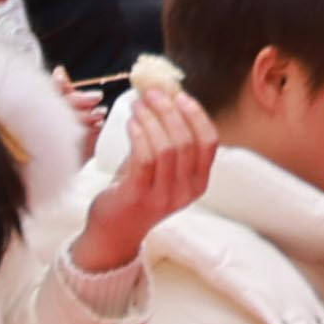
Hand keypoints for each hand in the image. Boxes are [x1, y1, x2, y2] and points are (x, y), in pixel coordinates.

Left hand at [69, 77, 213, 273]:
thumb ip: (164, 137)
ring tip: (136, 105)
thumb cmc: (136, 191)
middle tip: (152, 92)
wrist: (113, 231)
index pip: (209, 142)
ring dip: (151, 119)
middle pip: (186, 141)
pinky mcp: (139, 197)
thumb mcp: (159, 166)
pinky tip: (131, 123)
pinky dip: (139, 134)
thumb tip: (161, 95)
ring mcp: (164, 196)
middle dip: (169, 111)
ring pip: (166, 147)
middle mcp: (186, 191)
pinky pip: (145, 159)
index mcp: (198, 182)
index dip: (196, 115)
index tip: (180, 95)